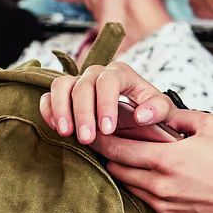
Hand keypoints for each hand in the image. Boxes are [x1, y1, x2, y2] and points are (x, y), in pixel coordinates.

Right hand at [39, 61, 174, 143]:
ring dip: (61, 109)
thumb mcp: (164, 111)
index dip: (105, 104)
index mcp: (121, 73)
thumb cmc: (151, 113)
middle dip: (83, 113)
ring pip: (61, 85)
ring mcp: (78, 82)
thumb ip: (158, 109)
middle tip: (87, 139)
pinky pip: (48, 95)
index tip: (107, 129)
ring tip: (67, 133)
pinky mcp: (63, 94)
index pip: (109, 81)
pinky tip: (57, 128)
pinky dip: (49, 110)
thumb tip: (141, 116)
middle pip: (83, 85)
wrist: (139, 118)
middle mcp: (97, 74)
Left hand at [93, 110, 212, 212]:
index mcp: (165, 159)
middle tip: (113, 145)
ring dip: (129, 174)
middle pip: (116, 170)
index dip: (101, 140)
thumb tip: (155, 111)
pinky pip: (146, 205)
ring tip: (137, 162)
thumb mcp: (209, 126)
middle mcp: (159, 185)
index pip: (117, 149)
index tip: (92, 133)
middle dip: (112, 157)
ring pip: (129, 188)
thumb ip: (178, 115)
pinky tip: (159, 183)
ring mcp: (162, 207)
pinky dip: (147, 193)